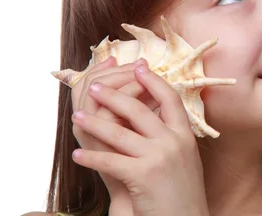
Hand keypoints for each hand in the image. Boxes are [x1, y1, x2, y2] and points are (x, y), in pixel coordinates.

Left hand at [71, 64, 208, 215]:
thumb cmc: (183, 193)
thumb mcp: (184, 159)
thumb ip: (171, 136)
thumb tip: (152, 114)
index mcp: (185, 135)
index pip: (170, 98)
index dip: (153, 81)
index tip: (138, 67)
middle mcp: (174, 141)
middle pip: (140, 109)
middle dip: (114, 95)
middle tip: (94, 87)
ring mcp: (160, 157)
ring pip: (120, 132)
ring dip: (94, 123)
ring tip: (77, 117)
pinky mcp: (144, 175)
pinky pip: (111, 161)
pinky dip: (92, 158)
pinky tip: (78, 155)